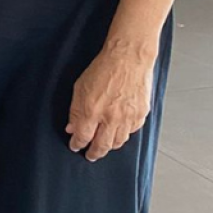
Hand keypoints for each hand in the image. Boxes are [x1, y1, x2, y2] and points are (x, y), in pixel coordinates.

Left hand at [66, 42, 155, 161]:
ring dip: (109, 146)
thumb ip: (75, 110)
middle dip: (94, 153)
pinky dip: (124, 135)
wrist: (129, 58)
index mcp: (92, 111)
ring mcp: (128, 117)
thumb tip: (72, 127)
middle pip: (101, 146)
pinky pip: (132, 131)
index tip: (75, 146)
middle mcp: (111, 118)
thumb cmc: (104, 68)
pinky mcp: (141, 113)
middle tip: (90, 155)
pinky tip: (119, 133)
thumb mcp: (80, 87)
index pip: (82, 137)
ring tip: (104, 146)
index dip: (77, 144)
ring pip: (118, 142)